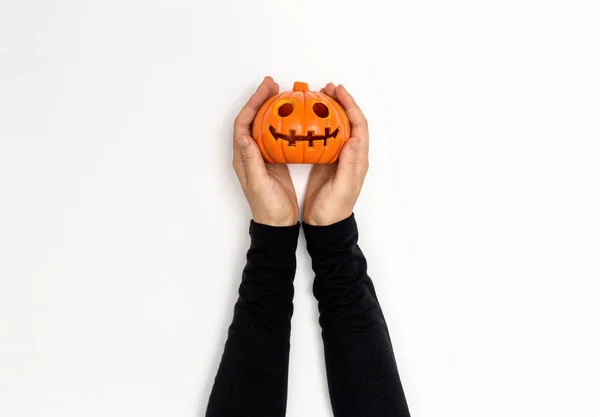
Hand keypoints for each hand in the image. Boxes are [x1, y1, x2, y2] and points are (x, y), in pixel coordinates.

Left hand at [233, 76, 298, 226]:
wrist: (277, 224)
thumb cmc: (268, 207)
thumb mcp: (260, 184)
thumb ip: (252, 160)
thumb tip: (243, 136)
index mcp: (243, 157)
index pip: (243, 123)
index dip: (252, 104)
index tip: (266, 90)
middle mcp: (250, 153)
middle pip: (252, 119)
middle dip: (260, 99)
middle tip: (273, 84)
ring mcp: (262, 156)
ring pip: (263, 125)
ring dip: (270, 108)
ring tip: (282, 94)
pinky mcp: (273, 160)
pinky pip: (276, 135)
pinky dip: (282, 122)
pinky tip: (293, 117)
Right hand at [303, 83, 368, 225]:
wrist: (325, 225)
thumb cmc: (334, 210)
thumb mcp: (342, 187)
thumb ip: (349, 164)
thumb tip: (354, 138)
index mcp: (357, 160)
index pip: (358, 126)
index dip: (350, 106)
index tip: (339, 91)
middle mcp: (351, 155)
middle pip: (350, 121)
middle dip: (341, 102)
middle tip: (327, 88)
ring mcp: (338, 158)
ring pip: (337, 127)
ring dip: (330, 111)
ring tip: (318, 97)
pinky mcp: (326, 162)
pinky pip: (325, 137)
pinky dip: (319, 124)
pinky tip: (307, 120)